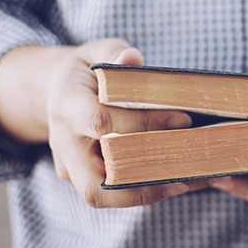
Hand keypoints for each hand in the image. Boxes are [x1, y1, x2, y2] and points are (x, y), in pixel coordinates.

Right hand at [0, 39, 208, 207]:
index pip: (101, 122)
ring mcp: (70, 166)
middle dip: (143, 178)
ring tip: (190, 179)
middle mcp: (64, 143)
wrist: (58, 92)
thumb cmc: (85, 71)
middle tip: (189, 168)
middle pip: (94, 181)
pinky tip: (181, 178)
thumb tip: (132, 59)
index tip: (184, 119)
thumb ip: (114, 52)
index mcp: (66, 106)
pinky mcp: (84, 177)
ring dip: (148, 192)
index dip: (143, 124)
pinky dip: (146, 189)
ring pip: (103, 195)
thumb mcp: (96, 51)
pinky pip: (113, 192)